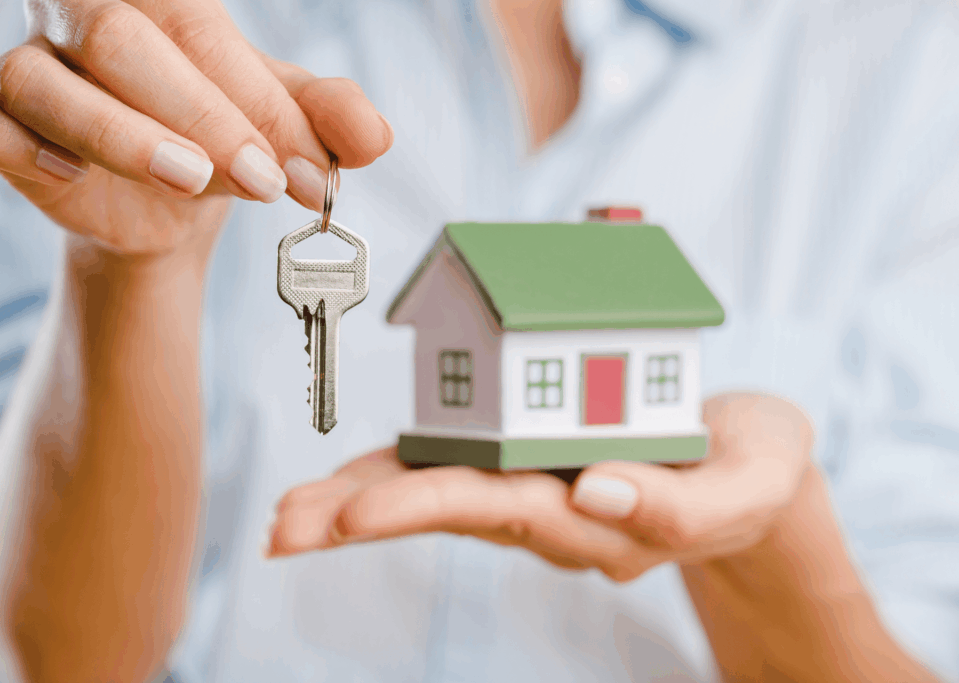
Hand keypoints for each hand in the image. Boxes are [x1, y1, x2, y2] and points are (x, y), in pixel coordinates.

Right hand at [0, 0, 391, 254]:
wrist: (166, 201)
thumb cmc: (217, 140)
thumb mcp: (279, 128)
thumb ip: (328, 122)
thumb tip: (376, 136)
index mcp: (161, 4)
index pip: (202, 31)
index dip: (257, 104)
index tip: (310, 172)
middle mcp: (85, 20)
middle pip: (123, 42)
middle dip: (202, 118)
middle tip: (264, 181)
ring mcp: (30, 66)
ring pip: (46, 83)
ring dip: (123, 137)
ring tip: (190, 178)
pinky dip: (13, 144)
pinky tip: (66, 173)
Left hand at [265, 393, 813, 580]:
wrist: (749, 465)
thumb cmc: (753, 470)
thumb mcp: (750, 485)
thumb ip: (685, 507)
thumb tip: (600, 493)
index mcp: (600, 515)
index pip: (502, 510)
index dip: (426, 507)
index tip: (356, 519)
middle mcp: (552, 510)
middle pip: (447, 510)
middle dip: (362, 517)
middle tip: (283, 529)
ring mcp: (535, 490)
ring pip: (437, 495)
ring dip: (359, 502)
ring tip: (285, 518)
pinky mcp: (528, 462)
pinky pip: (455, 467)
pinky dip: (396, 474)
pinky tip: (344, 486)